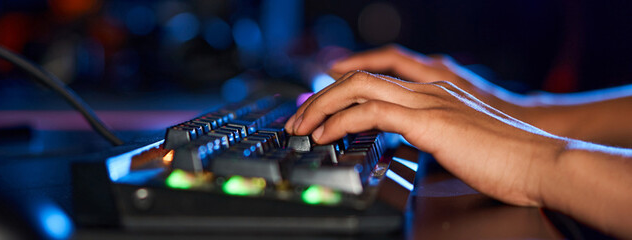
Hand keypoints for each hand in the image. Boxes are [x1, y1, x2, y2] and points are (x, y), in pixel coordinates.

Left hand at [285, 71, 566, 206]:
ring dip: (321, 106)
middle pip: (359, 78)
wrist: (540, 161)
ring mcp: (427, 101)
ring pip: (358, 88)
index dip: (341, 90)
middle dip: (320, 97)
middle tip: (298, 119)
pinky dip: (340, 121)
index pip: (376, 79)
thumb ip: (430, 135)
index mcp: (434, 91)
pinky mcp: (428, 120)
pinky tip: (326, 135)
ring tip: (301, 127)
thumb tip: (407, 143)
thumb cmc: (506, 158)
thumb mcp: (458, 141)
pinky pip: (372, 112)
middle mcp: (427, 89)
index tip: (318, 109)